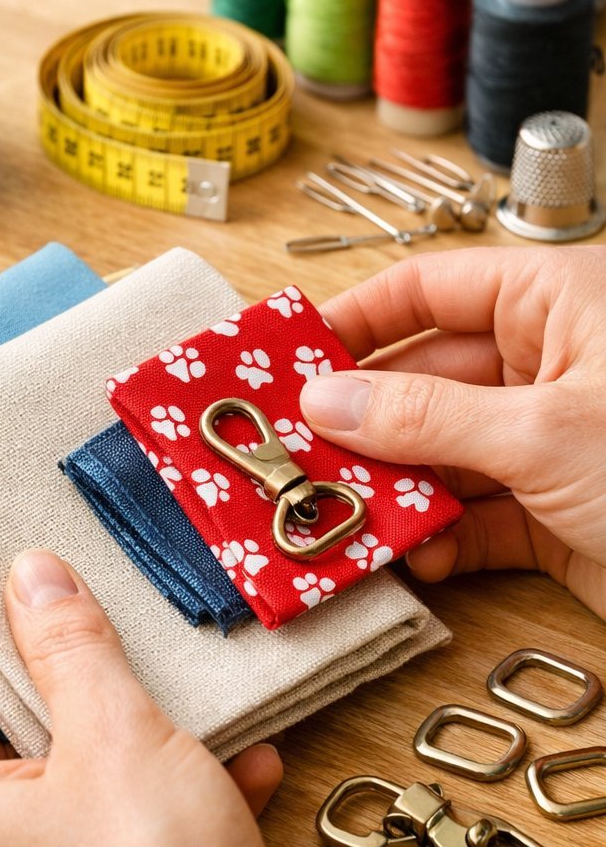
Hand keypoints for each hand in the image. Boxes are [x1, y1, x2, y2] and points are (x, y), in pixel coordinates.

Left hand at [0, 551, 497, 846]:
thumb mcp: (111, 728)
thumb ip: (66, 645)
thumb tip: (30, 577)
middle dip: (52, 673)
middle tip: (85, 605)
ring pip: (72, 773)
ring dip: (132, 730)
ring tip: (174, 676)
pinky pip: (127, 820)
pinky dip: (178, 785)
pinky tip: (245, 758)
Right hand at [301, 246, 605, 620]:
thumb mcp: (542, 430)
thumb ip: (424, 416)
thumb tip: (327, 399)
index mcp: (556, 306)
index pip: (432, 290)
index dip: (356, 318)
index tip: (288, 353)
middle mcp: (547, 367)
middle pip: (422, 378)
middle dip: (359, 419)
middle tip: (289, 449)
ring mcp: (547, 443)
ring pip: (437, 454)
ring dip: (387, 487)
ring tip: (334, 510)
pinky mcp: (552, 515)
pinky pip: (469, 517)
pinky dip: (434, 539)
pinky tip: (408, 556)